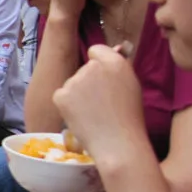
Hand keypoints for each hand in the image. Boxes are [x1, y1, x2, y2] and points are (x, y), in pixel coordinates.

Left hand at [53, 44, 147, 168]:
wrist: (117, 143)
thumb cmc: (129, 118)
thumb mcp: (131, 85)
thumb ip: (119, 67)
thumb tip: (117, 48)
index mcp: (114, 62)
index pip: (97, 50)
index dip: (99, 63)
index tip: (103, 78)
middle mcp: (93, 67)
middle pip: (85, 68)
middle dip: (89, 81)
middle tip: (101, 102)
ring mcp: (75, 80)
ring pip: (72, 82)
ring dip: (78, 94)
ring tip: (93, 113)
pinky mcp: (61, 95)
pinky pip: (62, 95)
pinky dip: (67, 105)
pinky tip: (82, 117)